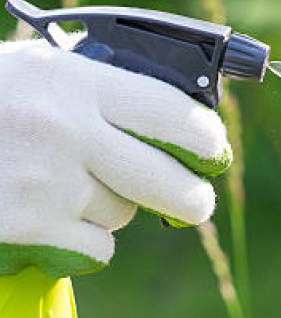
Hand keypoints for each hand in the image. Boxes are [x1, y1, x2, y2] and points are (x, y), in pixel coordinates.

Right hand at [0, 38, 231, 276]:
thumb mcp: (35, 72)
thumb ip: (95, 90)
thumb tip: (166, 116)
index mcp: (73, 80)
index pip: (170, 110)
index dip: (205, 136)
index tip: (215, 150)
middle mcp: (66, 130)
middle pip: (166, 178)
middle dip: (193, 198)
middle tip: (199, 204)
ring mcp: (47, 182)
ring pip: (123, 212)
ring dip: (114, 207)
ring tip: (72, 186)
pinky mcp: (27, 227)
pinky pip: (96, 245)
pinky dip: (87, 239)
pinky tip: (56, 217)